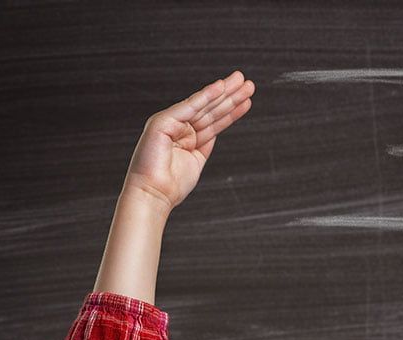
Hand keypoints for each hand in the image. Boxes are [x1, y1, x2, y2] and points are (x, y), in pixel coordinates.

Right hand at [121, 71, 253, 212]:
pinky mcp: (163, 121)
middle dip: (231, 96)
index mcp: (186, 137)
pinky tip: (220, 87)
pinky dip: (205, 96)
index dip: (231, 110)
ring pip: (203, 105)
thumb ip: (205, 144)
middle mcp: (178, 127)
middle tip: (249, 84)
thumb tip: (215, 132)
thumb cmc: (171, 185)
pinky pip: (189, 106)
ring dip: (224, 93)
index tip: (247, 101)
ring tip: (242, 81)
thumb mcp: (196, 161)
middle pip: (210, 109)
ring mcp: (170, 122)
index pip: (213, 121)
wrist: (153, 195)